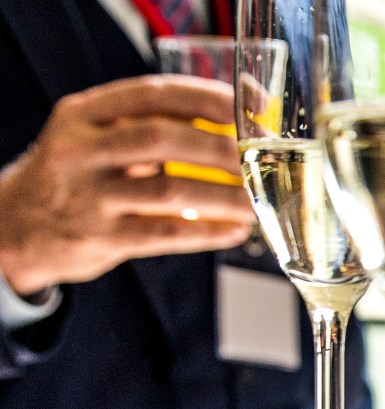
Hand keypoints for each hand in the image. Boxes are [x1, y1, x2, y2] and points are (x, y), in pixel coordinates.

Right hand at [0, 75, 255, 296]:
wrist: (17, 227)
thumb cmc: (79, 176)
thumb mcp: (95, 137)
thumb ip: (149, 124)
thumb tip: (235, 118)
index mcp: (84, 114)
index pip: (154, 93)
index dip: (208, 97)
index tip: (250, 103)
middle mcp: (80, 149)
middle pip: (165, 139)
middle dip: (223, 148)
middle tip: (260, 159)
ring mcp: (88, 195)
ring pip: (170, 191)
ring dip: (225, 197)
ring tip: (258, 202)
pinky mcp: (99, 238)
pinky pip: (165, 234)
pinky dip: (207, 232)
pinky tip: (236, 231)